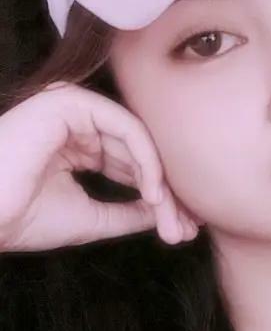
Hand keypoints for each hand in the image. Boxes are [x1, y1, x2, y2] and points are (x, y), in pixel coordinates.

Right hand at [0, 80, 201, 251]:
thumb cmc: (23, 218)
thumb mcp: (92, 217)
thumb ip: (130, 212)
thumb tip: (166, 214)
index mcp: (75, 145)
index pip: (129, 165)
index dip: (157, 195)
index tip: (181, 227)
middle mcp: (76, 123)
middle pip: (138, 153)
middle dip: (166, 192)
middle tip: (188, 226)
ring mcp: (73, 109)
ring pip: (137, 141)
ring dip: (160, 181)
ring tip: (172, 217)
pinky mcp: (71, 103)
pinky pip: (126, 127)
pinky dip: (146, 159)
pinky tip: (154, 190)